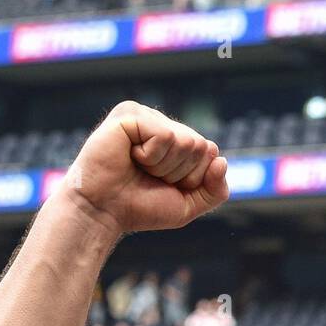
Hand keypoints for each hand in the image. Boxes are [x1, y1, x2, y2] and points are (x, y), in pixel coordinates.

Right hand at [61, 101, 228, 235]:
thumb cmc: (142, 207)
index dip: (194, 178)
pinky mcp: (130, 114)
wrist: (104, 211)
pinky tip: (130, 157)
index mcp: (176, 140)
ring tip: (139, 167)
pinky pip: (164, 136)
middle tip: (150, 177)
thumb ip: (215, 189)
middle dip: (180, 173)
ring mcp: (145, 115)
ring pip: (185, 141)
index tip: (167, 185)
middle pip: (200, 146)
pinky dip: (151, 157)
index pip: (209, 153)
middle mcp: (161, 124)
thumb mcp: (189, 204)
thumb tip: (222, 160)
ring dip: (164, 166)